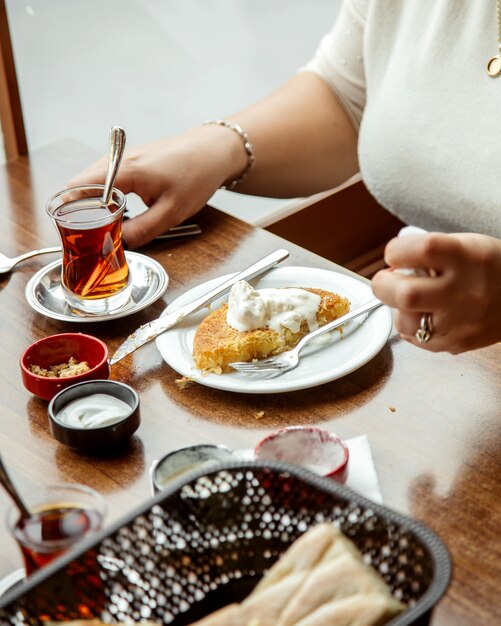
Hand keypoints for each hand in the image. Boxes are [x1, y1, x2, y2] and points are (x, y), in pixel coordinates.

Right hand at [69, 126, 244, 248]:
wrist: (214, 152)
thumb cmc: (196, 176)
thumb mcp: (171, 212)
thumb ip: (142, 230)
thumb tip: (118, 244)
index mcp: (125, 170)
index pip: (79, 187)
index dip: (73, 210)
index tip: (78, 231)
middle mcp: (119, 159)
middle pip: (83, 184)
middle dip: (84, 209)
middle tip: (95, 232)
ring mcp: (125, 157)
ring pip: (95, 181)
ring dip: (97, 201)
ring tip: (109, 222)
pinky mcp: (133, 159)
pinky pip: (109, 177)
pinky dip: (109, 193)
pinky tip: (120, 207)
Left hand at [372, 232, 500, 353]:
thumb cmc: (490, 266)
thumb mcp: (467, 245)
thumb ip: (429, 252)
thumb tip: (392, 265)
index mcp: (467, 257)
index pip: (421, 250)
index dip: (396, 251)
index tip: (394, 254)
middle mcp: (465, 291)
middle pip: (407, 294)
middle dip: (384, 286)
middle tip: (386, 281)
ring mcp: (462, 321)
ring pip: (406, 323)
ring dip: (397, 310)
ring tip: (407, 302)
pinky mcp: (459, 342)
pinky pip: (418, 341)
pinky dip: (411, 328)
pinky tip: (422, 316)